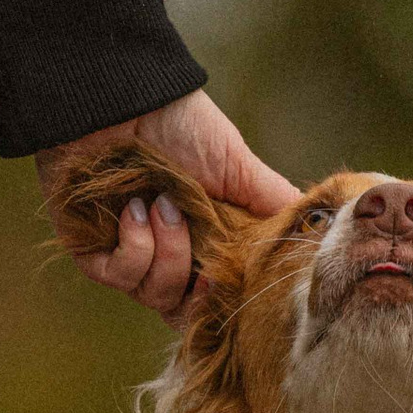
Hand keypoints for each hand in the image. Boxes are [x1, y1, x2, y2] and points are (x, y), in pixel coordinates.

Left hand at [36, 92, 299, 317]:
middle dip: (199, 295)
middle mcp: (167, 255)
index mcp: (205, 242)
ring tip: (163, 206)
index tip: (233, 279)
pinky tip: (134, 210)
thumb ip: (273, 204)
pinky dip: (135, 246)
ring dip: (168, 253)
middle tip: (205, 266)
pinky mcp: (92, 251)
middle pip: (186, 312)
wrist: (123, 100)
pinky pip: (120, 275)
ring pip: (156, 295)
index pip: (217, 297)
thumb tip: (320, 233)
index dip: (228, 300)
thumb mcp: (238, 166)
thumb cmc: (181, 126)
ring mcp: (128, 256)